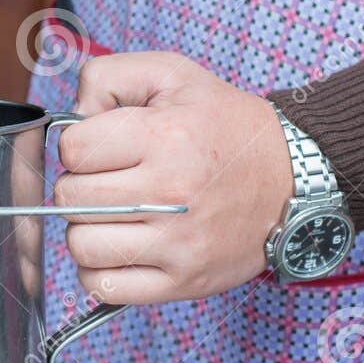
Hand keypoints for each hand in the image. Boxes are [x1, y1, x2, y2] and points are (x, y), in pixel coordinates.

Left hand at [51, 52, 294, 303]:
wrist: (292, 179)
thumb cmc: (225, 127)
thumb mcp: (172, 75)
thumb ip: (107, 78)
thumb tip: (71, 117)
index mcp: (165, 136)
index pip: (73, 149)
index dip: (78, 144)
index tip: (102, 147)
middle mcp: (171, 193)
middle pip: (70, 197)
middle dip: (79, 184)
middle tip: (108, 180)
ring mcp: (177, 243)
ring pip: (80, 245)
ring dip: (85, 228)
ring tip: (113, 215)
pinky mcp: (183, 280)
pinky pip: (104, 287)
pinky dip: (99, 271)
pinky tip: (118, 248)